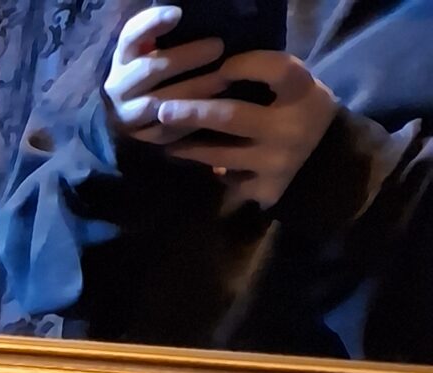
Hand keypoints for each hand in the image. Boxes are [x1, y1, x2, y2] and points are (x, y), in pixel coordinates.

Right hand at [103, 6, 229, 134]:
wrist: (121, 112)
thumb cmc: (145, 68)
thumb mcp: (145, 46)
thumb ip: (157, 31)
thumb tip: (182, 13)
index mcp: (123, 56)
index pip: (131, 35)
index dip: (153, 23)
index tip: (178, 13)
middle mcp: (119, 85)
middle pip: (151, 70)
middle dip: (186, 58)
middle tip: (218, 47)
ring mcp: (126, 115)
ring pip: (159, 105)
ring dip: (193, 92)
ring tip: (222, 81)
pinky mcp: (137, 139)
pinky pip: (164, 133)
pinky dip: (188, 123)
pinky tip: (211, 112)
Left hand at [150, 53, 339, 210]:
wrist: (326, 160)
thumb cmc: (300, 111)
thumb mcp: (294, 86)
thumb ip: (264, 76)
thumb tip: (211, 73)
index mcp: (302, 92)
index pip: (274, 70)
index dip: (245, 66)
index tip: (220, 68)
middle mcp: (289, 128)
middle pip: (231, 116)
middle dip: (192, 112)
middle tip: (162, 110)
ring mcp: (276, 163)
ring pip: (220, 155)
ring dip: (188, 148)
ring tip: (164, 141)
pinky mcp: (266, 190)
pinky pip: (227, 182)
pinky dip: (208, 172)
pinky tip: (189, 165)